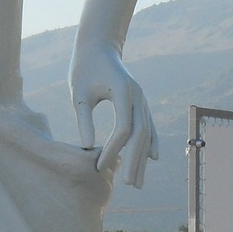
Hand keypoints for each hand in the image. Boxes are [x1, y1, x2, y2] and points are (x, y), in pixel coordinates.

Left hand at [69, 37, 157, 186]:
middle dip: (135, 161)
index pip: (123, 129)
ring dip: (142, 158)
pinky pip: (149, 125)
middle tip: (128, 185)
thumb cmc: (84, 68)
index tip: (99, 166)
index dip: (113, 150)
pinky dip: (152, 142)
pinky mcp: (140, 102)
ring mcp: (142, 100)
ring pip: (147, 133)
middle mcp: (138, 97)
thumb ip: (84, 119)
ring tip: (137, 182)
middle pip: (141, 135)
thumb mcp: (79, 93)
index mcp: (124, 93)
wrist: (98, 46)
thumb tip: (87, 148)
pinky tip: (153, 158)